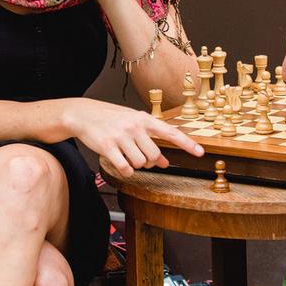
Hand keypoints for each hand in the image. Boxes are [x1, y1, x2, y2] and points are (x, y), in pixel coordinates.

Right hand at [60, 98, 203, 178]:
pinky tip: (120, 163)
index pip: (171, 133)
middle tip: (138, 155)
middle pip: (154, 156)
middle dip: (148, 161)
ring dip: (135, 165)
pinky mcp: (107, 146)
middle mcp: (135, 126)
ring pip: (140, 163)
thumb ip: (150, 142)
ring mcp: (121, 136)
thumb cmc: (112, 119)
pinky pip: (125, 168)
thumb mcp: (133, 126)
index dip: (187, 144)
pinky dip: (125, 171)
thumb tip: (165, 162)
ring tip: (125, 154)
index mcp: (144, 119)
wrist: (84, 114)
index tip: (201, 153)